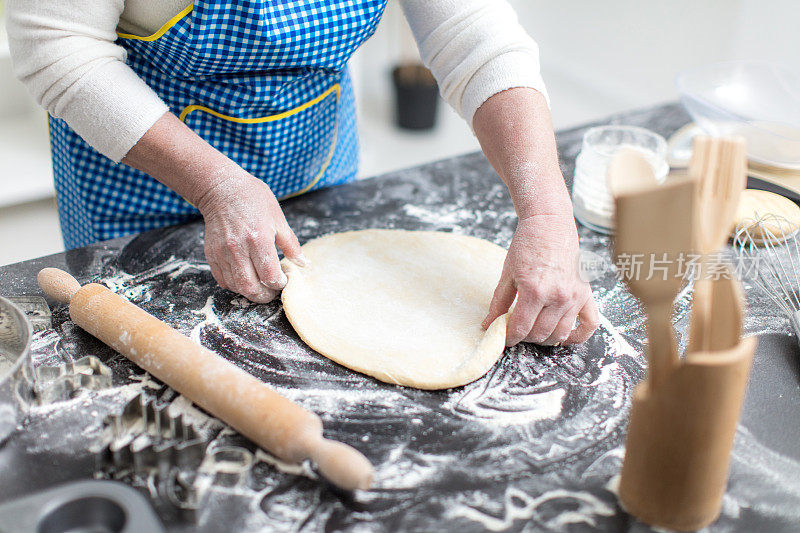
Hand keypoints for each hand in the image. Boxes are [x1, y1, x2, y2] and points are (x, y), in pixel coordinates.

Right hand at [196, 169, 305, 302]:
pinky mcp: (212, 254)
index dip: (280, 284)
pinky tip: (245, 277)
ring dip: (250, 292)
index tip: (284, 279)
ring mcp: (222, 253)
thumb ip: (291, 245)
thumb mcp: (278, 218)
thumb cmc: (253, 200)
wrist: (221, 189)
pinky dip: (235, 284)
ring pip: (236, 287)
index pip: (270, 276)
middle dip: (265, 296)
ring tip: (260, 285)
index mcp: (259, 239)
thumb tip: (304, 264)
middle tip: (273, 291)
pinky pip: (223, 279)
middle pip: (251, 288)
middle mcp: (238, 249)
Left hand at [482, 213, 598, 345]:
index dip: (509, 338)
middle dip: (524, 337)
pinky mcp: (586, 293)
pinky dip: (578, 335)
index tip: (504, 337)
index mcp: (535, 291)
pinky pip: (590, 324)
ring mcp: (574, 296)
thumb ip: (498, 302)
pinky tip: (564, 337)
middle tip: (517, 330)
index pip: (521, 328)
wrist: (549, 223)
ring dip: (545, 338)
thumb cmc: (527, 245)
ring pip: (560, 333)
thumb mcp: (507, 274)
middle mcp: (558, 297)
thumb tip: (488, 324)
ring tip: (534, 330)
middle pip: (540, 334)